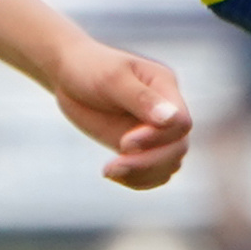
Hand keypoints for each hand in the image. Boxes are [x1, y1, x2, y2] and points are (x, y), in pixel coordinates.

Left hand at [46, 44, 191, 190]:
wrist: (69, 75)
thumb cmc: (90, 68)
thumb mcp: (112, 78)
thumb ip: (142, 98)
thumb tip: (171, 119)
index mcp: (165, 87)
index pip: (181, 123)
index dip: (158, 138)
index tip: (126, 142)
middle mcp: (167, 111)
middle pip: (178, 148)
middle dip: (149, 162)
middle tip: (114, 165)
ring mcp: (155, 131)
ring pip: (169, 165)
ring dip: (143, 174)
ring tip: (110, 171)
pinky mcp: (141, 148)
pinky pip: (153, 173)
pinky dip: (138, 180)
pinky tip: (113, 175)